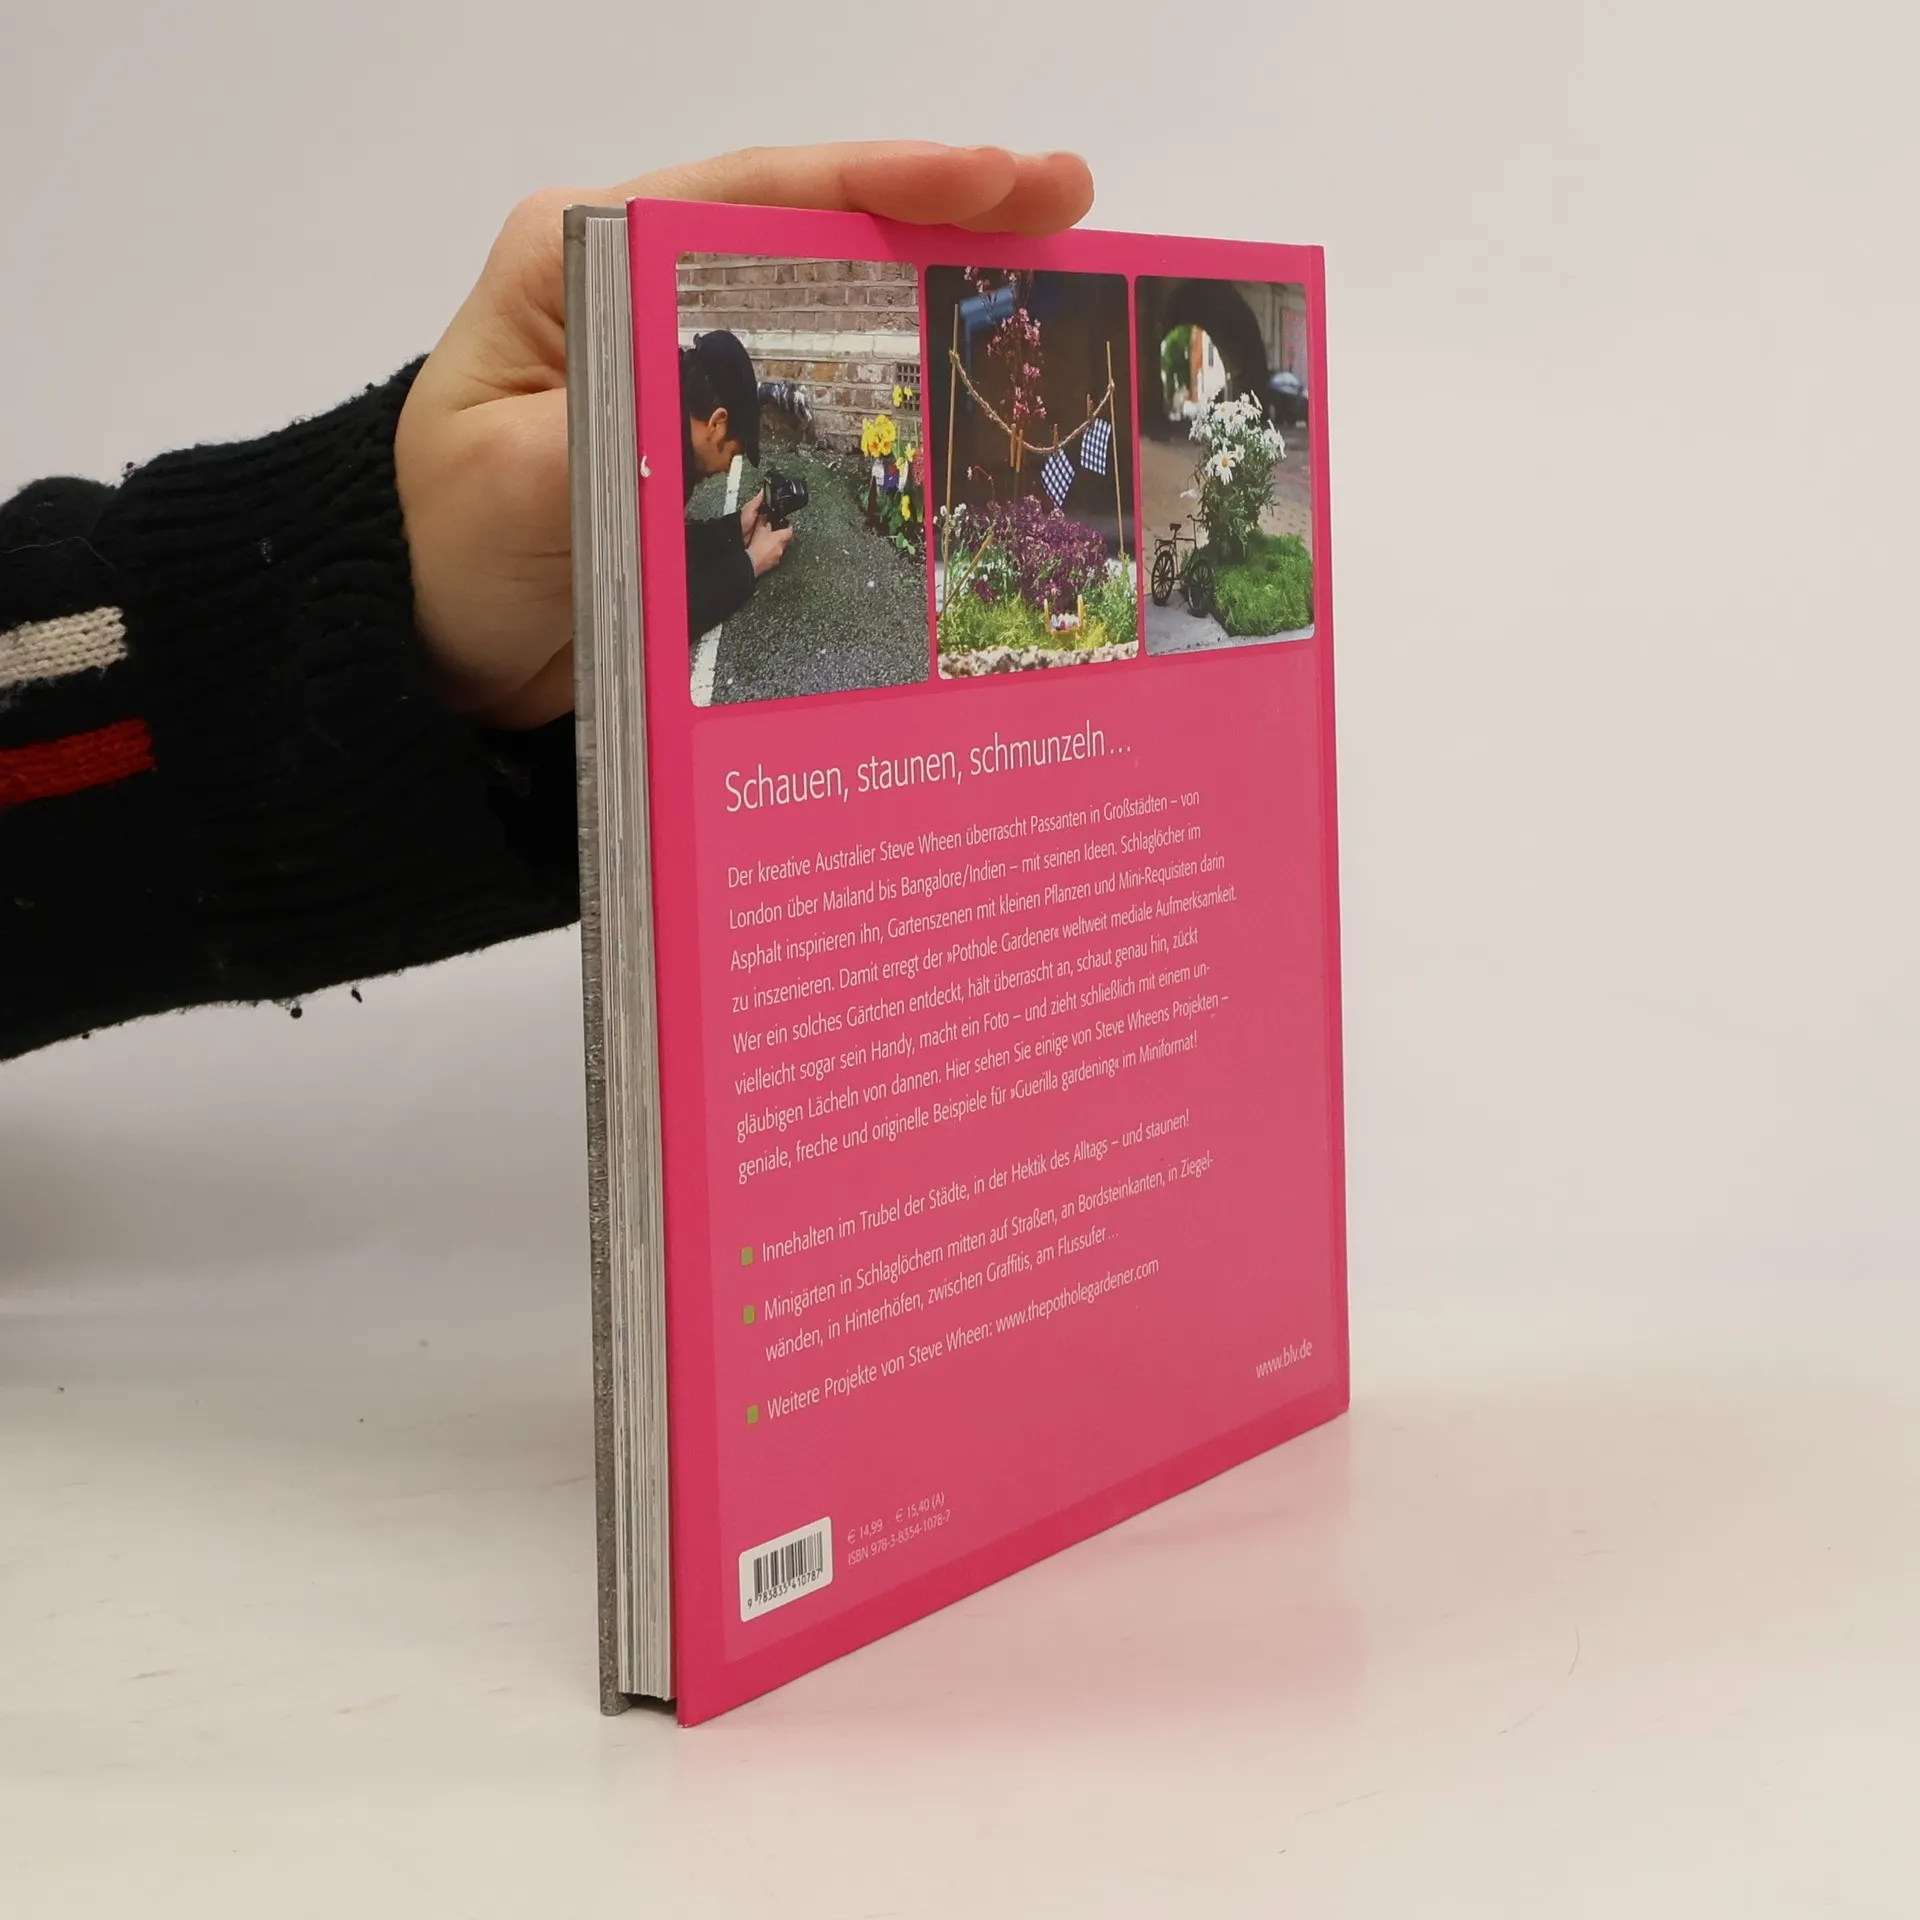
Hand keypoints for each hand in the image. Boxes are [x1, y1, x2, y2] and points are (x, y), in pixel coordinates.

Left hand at [394, 143, 1094, 728]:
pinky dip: (902, 404)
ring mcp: (691, 374)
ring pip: (834, 319)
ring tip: (1059, 288)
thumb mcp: (513, 481)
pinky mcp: (717, 448)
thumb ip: (616, 432)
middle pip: (815, 238)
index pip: (751, 196)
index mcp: (583, 259)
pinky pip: (824, 416)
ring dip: (941, 303)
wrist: (437, 653)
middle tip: (1066, 208)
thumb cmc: (448, 549)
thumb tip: (720, 407)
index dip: (881, 181)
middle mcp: (647, 296)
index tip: (991, 179)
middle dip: (943, 218)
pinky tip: (979, 404)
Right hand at [747, 520, 793, 577]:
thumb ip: (763, 523)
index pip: (790, 531)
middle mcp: (781, 548)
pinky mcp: (772, 565)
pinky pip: (773, 557)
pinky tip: (762, 552)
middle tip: (773, 533)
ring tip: (766, 543)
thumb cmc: (757, 546)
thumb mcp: (759, 530)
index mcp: (781, 538)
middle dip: (779, 537)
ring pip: (778, 549)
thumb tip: (764, 518)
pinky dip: (770, 554)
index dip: (788, 527)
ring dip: (774, 546)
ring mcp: (777, 557)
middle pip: (784, 541)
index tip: (787, 525)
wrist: (752, 562)